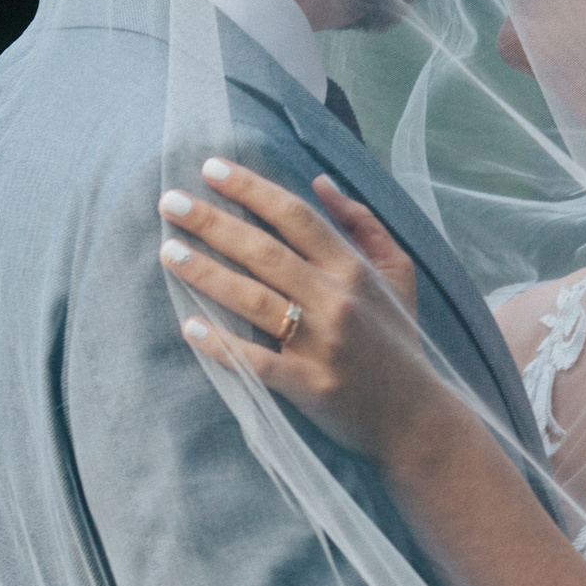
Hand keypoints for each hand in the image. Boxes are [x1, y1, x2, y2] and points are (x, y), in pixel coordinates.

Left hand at [157, 157, 431, 458]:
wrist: (417, 417)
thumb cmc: (398, 340)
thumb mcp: (397, 273)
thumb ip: (363, 223)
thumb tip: (320, 183)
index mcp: (354, 269)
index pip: (295, 217)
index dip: (251, 188)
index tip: (211, 168)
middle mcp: (337, 300)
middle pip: (265, 252)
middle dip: (213, 222)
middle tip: (170, 201)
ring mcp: (323, 344)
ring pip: (255, 300)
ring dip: (207, 275)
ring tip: (168, 252)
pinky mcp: (310, 386)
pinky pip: (258, 363)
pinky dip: (223, 346)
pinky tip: (190, 327)